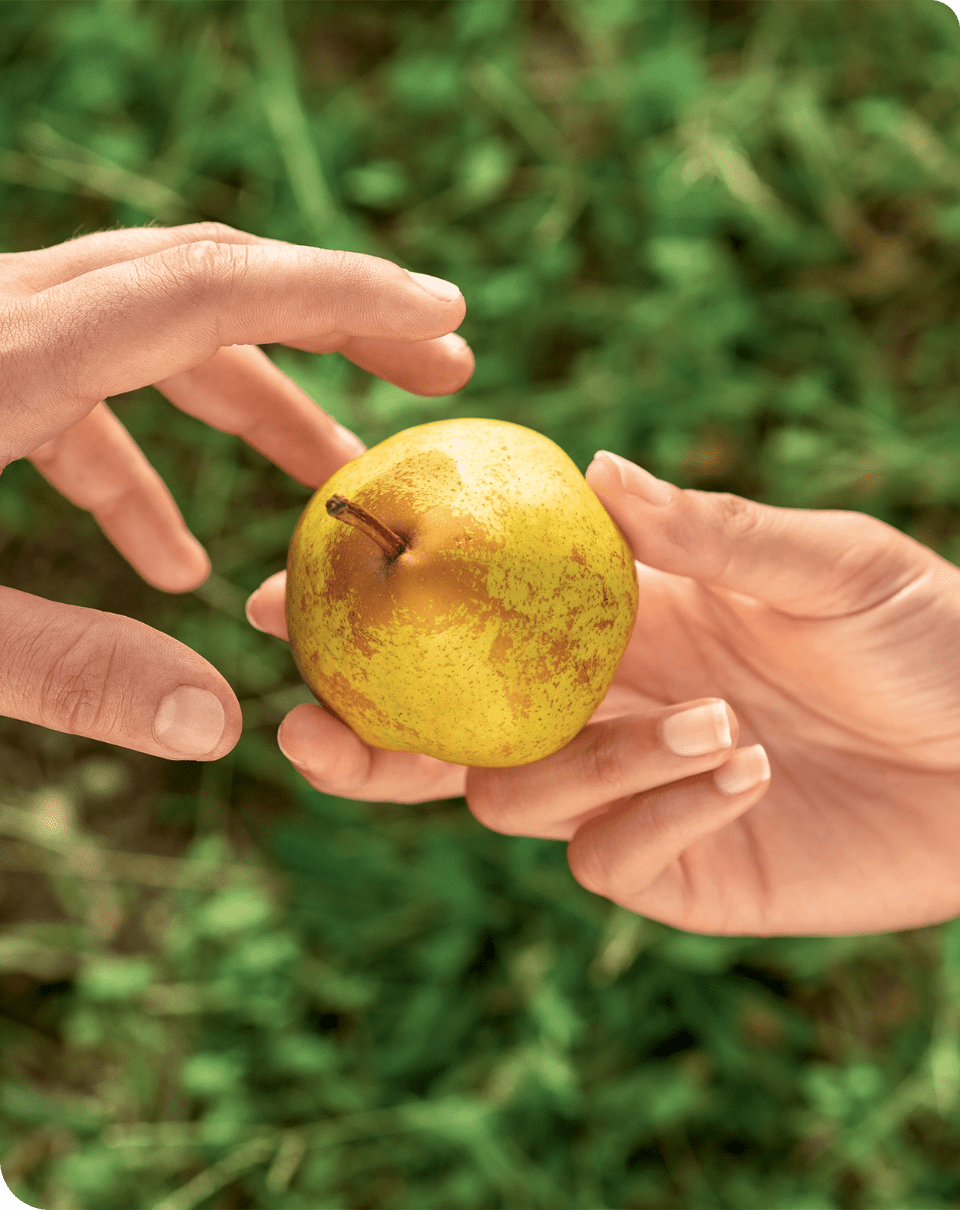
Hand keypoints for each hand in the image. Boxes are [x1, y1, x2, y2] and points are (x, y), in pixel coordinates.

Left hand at [0, 222, 471, 758]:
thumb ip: (71, 670)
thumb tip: (216, 722)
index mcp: (6, 355)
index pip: (209, 290)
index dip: (341, 297)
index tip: (445, 320)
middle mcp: (6, 314)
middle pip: (206, 284)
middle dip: (336, 325)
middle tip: (441, 374)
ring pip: (152, 334)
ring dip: (253, 404)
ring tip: (334, 479)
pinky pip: (84, 395)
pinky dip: (144, 466)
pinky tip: (173, 564)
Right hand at [250, 448, 959, 936]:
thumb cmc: (931, 639)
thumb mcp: (828, 565)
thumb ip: (708, 530)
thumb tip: (592, 464)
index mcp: (619, 616)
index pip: (471, 609)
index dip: (381, 601)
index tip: (295, 582)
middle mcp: (602, 702)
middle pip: (444, 731)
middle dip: (366, 734)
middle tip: (308, 730)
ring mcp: (628, 791)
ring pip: (518, 797)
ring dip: (593, 761)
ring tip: (721, 726)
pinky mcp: (672, 869)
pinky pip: (606, 857)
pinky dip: (658, 814)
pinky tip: (747, 770)